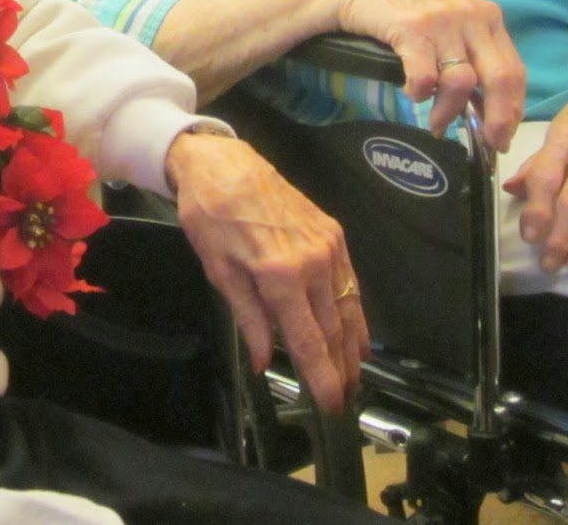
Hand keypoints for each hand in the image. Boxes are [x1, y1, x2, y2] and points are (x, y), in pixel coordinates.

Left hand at [165, 132, 368, 414]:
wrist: (225, 163)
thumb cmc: (212, 216)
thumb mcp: (219, 271)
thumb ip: (248, 318)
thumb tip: (264, 361)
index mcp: (281, 275)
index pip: (308, 340)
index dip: (322, 377)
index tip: (332, 404)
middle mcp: (313, 261)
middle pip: (334, 328)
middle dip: (341, 368)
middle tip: (345, 398)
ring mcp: (328, 245)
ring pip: (348, 306)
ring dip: (353, 344)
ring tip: (354, 374)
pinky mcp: (334, 232)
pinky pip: (349, 280)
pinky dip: (355, 310)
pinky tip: (355, 330)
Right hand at [330, 0, 525, 150]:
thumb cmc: (407, 8)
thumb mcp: (450, 26)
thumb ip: (470, 56)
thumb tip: (486, 108)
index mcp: (487, 18)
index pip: (514, 70)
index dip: (513, 109)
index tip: (503, 136)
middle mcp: (472, 17)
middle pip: (501, 78)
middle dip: (498, 119)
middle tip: (487, 143)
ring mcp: (442, 21)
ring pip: (462, 82)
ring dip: (449, 112)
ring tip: (436, 125)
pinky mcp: (412, 28)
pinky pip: (426, 76)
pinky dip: (420, 93)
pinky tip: (411, 93)